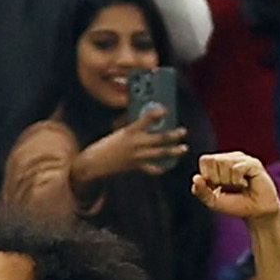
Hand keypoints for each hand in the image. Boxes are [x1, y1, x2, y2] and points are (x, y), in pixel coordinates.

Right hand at [76, 108, 191, 184]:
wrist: (96, 161)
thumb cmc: (107, 145)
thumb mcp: (120, 132)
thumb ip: (134, 129)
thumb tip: (148, 124)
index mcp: (130, 131)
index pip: (146, 119)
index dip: (157, 114)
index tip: (166, 110)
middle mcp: (136, 143)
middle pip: (159, 138)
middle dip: (173, 135)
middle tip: (183, 131)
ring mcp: (137, 156)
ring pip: (160, 153)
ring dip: (173, 151)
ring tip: (183, 148)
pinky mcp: (136, 166)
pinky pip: (152, 168)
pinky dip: (161, 167)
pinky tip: (169, 165)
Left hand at [193, 151, 279, 221]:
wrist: (256, 213)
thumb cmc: (236, 205)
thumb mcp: (213, 201)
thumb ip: (201, 191)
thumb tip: (196, 178)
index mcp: (219, 163)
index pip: (205, 160)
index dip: (208, 176)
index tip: (218, 187)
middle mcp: (230, 158)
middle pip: (214, 160)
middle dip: (218, 179)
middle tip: (230, 187)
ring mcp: (243, 159)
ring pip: (224, 163)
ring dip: (229, 181)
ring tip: (239, 186)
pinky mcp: (253, 163)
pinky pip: (236, 168)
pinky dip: (238, 180)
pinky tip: (246, 185)